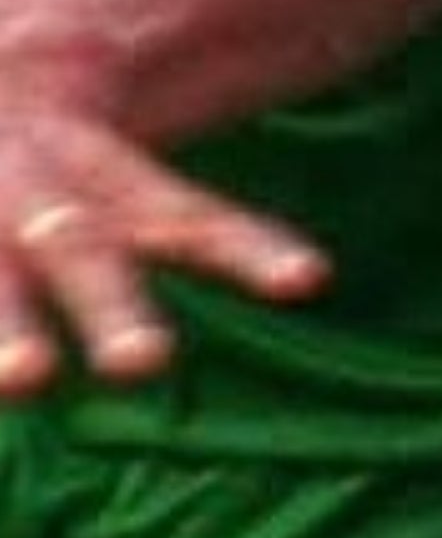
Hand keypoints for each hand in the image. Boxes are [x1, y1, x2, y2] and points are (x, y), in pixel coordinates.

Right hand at [0, 109, 326, 391]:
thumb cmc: (42, 156)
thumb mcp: (112, 175)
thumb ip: (186, 226)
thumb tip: (316, 272)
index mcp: (102, 175)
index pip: (188, 215)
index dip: (249, 246)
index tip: (310, 282)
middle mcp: (37, 199)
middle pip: (84, 249)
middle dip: (115, 306)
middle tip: (149, 363)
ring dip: (10, 329)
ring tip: (29, 381)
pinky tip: (8, 377)